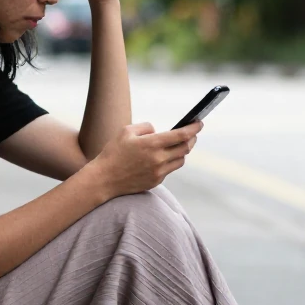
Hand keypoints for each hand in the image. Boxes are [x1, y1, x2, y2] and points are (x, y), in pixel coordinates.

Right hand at [87, 121, 202, 197]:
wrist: (104, 179)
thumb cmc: (113, 152)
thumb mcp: (126, 131)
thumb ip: (145, 127)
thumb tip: (158, 131)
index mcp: (152, 144)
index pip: (181, 135)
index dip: (194, 128)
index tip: (200, 123)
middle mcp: (158, 159)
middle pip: (185, 148)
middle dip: (192, 139)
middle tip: (192, 133)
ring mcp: (158, 172)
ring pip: (181, 160)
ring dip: (183, 151)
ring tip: (179, 144)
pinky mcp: (156, 181)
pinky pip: (169, 169)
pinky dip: (170, 161)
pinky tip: (165, 156)